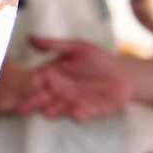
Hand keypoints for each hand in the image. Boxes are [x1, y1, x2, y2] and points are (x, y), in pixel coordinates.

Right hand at [19, 37, 135, 121]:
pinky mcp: (89, 111)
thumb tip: (28, 37)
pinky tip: (75, 114)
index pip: (36, 80)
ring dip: (54, 111)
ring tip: (49, 111)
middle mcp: (59, 91)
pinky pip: (82, 114)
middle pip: (42, 98)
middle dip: (35, 102)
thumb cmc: (99, 59)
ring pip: (59, 109)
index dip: (30, 83)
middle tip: (26, 106)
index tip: (28, 84)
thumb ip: (53, 45)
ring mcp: (72, 103)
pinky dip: (79, 115)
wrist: (126, 76)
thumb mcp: (76, 48)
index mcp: (52, 75)